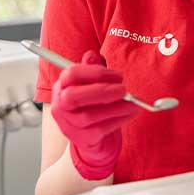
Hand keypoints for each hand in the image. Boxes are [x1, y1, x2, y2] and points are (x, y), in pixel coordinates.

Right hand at [51, 50, 139, 179]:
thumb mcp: (93, 84)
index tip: (117, 76)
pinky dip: (118, 120)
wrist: (94, 138)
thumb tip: (91, 55)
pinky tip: (130, 113)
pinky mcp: (82, 139)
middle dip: (100, 91)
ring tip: (133, 103)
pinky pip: (100, 129)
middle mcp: (60, 105)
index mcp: (62, 86)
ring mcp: (69, 124)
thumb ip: (93, 69)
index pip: (72, 75)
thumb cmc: (94, 105)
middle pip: (73, 97)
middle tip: (123, 90)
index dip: (96, 72)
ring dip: (116, 108)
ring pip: (89, 116)